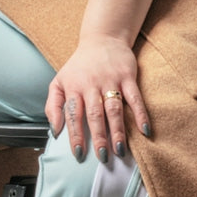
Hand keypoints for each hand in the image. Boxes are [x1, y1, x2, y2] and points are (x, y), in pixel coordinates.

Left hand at [45, 36, 150, 162]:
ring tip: (119, 149)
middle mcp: (91, 85)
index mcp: (73, 88)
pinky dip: (140, 113)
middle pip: (94, 114)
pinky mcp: (127, 77)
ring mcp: (110, 81)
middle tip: (102, 157)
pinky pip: (134, 97)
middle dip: (98, 137)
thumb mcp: (59, 82)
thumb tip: (54, 131)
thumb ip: (53, 106)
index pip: (73, 115)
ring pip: (114, 108)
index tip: (79, 153)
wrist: (102, 39)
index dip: (75, 135)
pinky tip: (144, 130)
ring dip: (117, 130)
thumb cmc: (79, 66)